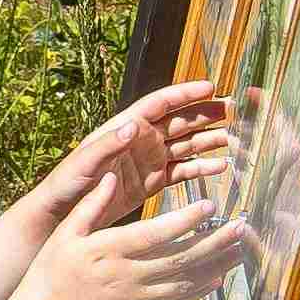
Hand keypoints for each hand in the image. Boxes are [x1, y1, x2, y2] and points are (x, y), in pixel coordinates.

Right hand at [8, 165, 255, 299]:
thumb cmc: (49, 276)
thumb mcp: (65, 235)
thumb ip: (92, 205)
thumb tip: (114, 175)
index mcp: (109, 251)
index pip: (158, 232)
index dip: (188, 219)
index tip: (210, 205)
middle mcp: (128, 276)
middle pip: (182, 257)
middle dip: (216, 241)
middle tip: (241, 227)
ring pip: (186, 281)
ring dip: (217, 265)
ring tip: (239, 249)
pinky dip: (200, 290)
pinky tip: (217, 278)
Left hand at [33, 80, 237, 220]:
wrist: (65, 212)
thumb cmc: (68, 182)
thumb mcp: (85, 162)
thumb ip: (109, 144)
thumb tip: (134, 125)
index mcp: (126, 127)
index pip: (160, 104)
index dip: (185, 94)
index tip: (211, 87)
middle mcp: (141, 139)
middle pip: (180, 121)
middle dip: (206, 114)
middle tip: (233, 109)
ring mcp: (149, 160)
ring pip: (186, 144)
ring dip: (208, 140)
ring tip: (233, 138)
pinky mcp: (153, 181)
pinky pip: (182, 170)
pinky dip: (201, 167)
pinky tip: (221, 166)